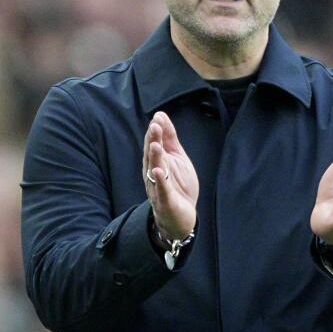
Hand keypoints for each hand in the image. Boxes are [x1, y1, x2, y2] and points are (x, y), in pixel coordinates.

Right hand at [143, 111, 198, 240]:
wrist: (181, 216)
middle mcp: (153, 173)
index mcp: (157, 161)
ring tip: (156, 145)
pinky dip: (160, 181)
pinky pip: (161, 190)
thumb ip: (170, 138)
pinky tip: (159, 172)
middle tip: (154, 126)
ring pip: (154, 171)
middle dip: (153, 141)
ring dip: (154, 158)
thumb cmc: (177, 185)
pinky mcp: (164, 201)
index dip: (156, 131)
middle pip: (152, 155)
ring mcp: (157, 187)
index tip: (158, 117)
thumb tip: (160, 116)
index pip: (154, 143)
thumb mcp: (177, 157)